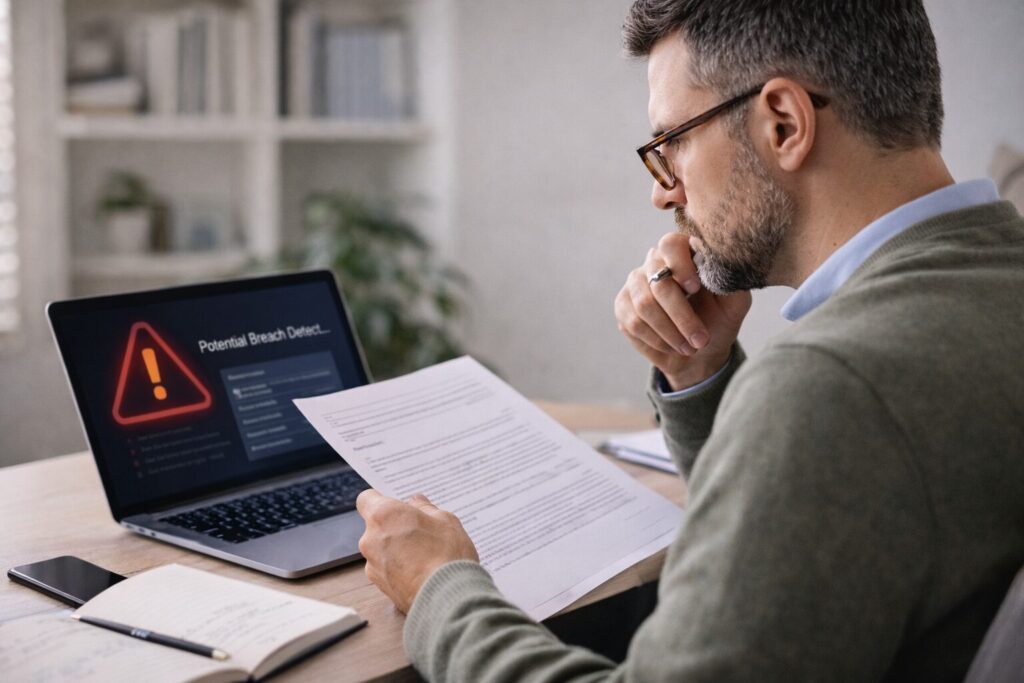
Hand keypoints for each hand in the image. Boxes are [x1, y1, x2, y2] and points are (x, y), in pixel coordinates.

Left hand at [356, 490, 479, 613]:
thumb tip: (416, 502)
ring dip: (397, 549)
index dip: (382, 500)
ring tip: (426, 555)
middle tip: (421, 530)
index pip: (367, 499)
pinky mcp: (380, 587)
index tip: (396, 504)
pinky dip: (399, 569)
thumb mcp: (445, 520)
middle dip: (394, 526)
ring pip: (381, 550)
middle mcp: (370, 539)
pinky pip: (387, 570)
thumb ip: (425, 508)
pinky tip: (422, 571)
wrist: (447, 598)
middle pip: (376, 526)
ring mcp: (372, 565)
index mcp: (383, 515)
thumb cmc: (447, 555)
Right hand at [614, 232, 750, 389]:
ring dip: (670, 332)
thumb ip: (730, 281)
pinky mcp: (622, 306)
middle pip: (658, 283)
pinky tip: (672, 347)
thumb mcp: (734, 303)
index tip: (695, 289)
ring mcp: (635, 284)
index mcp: (683, 253)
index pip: (670, 244)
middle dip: (681, 316)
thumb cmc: (718, 322)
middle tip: (700, 339)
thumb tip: (718, 266)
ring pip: (645, 306)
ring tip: (689, 347)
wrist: (699, 353)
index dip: (680, 266)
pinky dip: (657, 341)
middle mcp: (655, 263)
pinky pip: (633, 324)